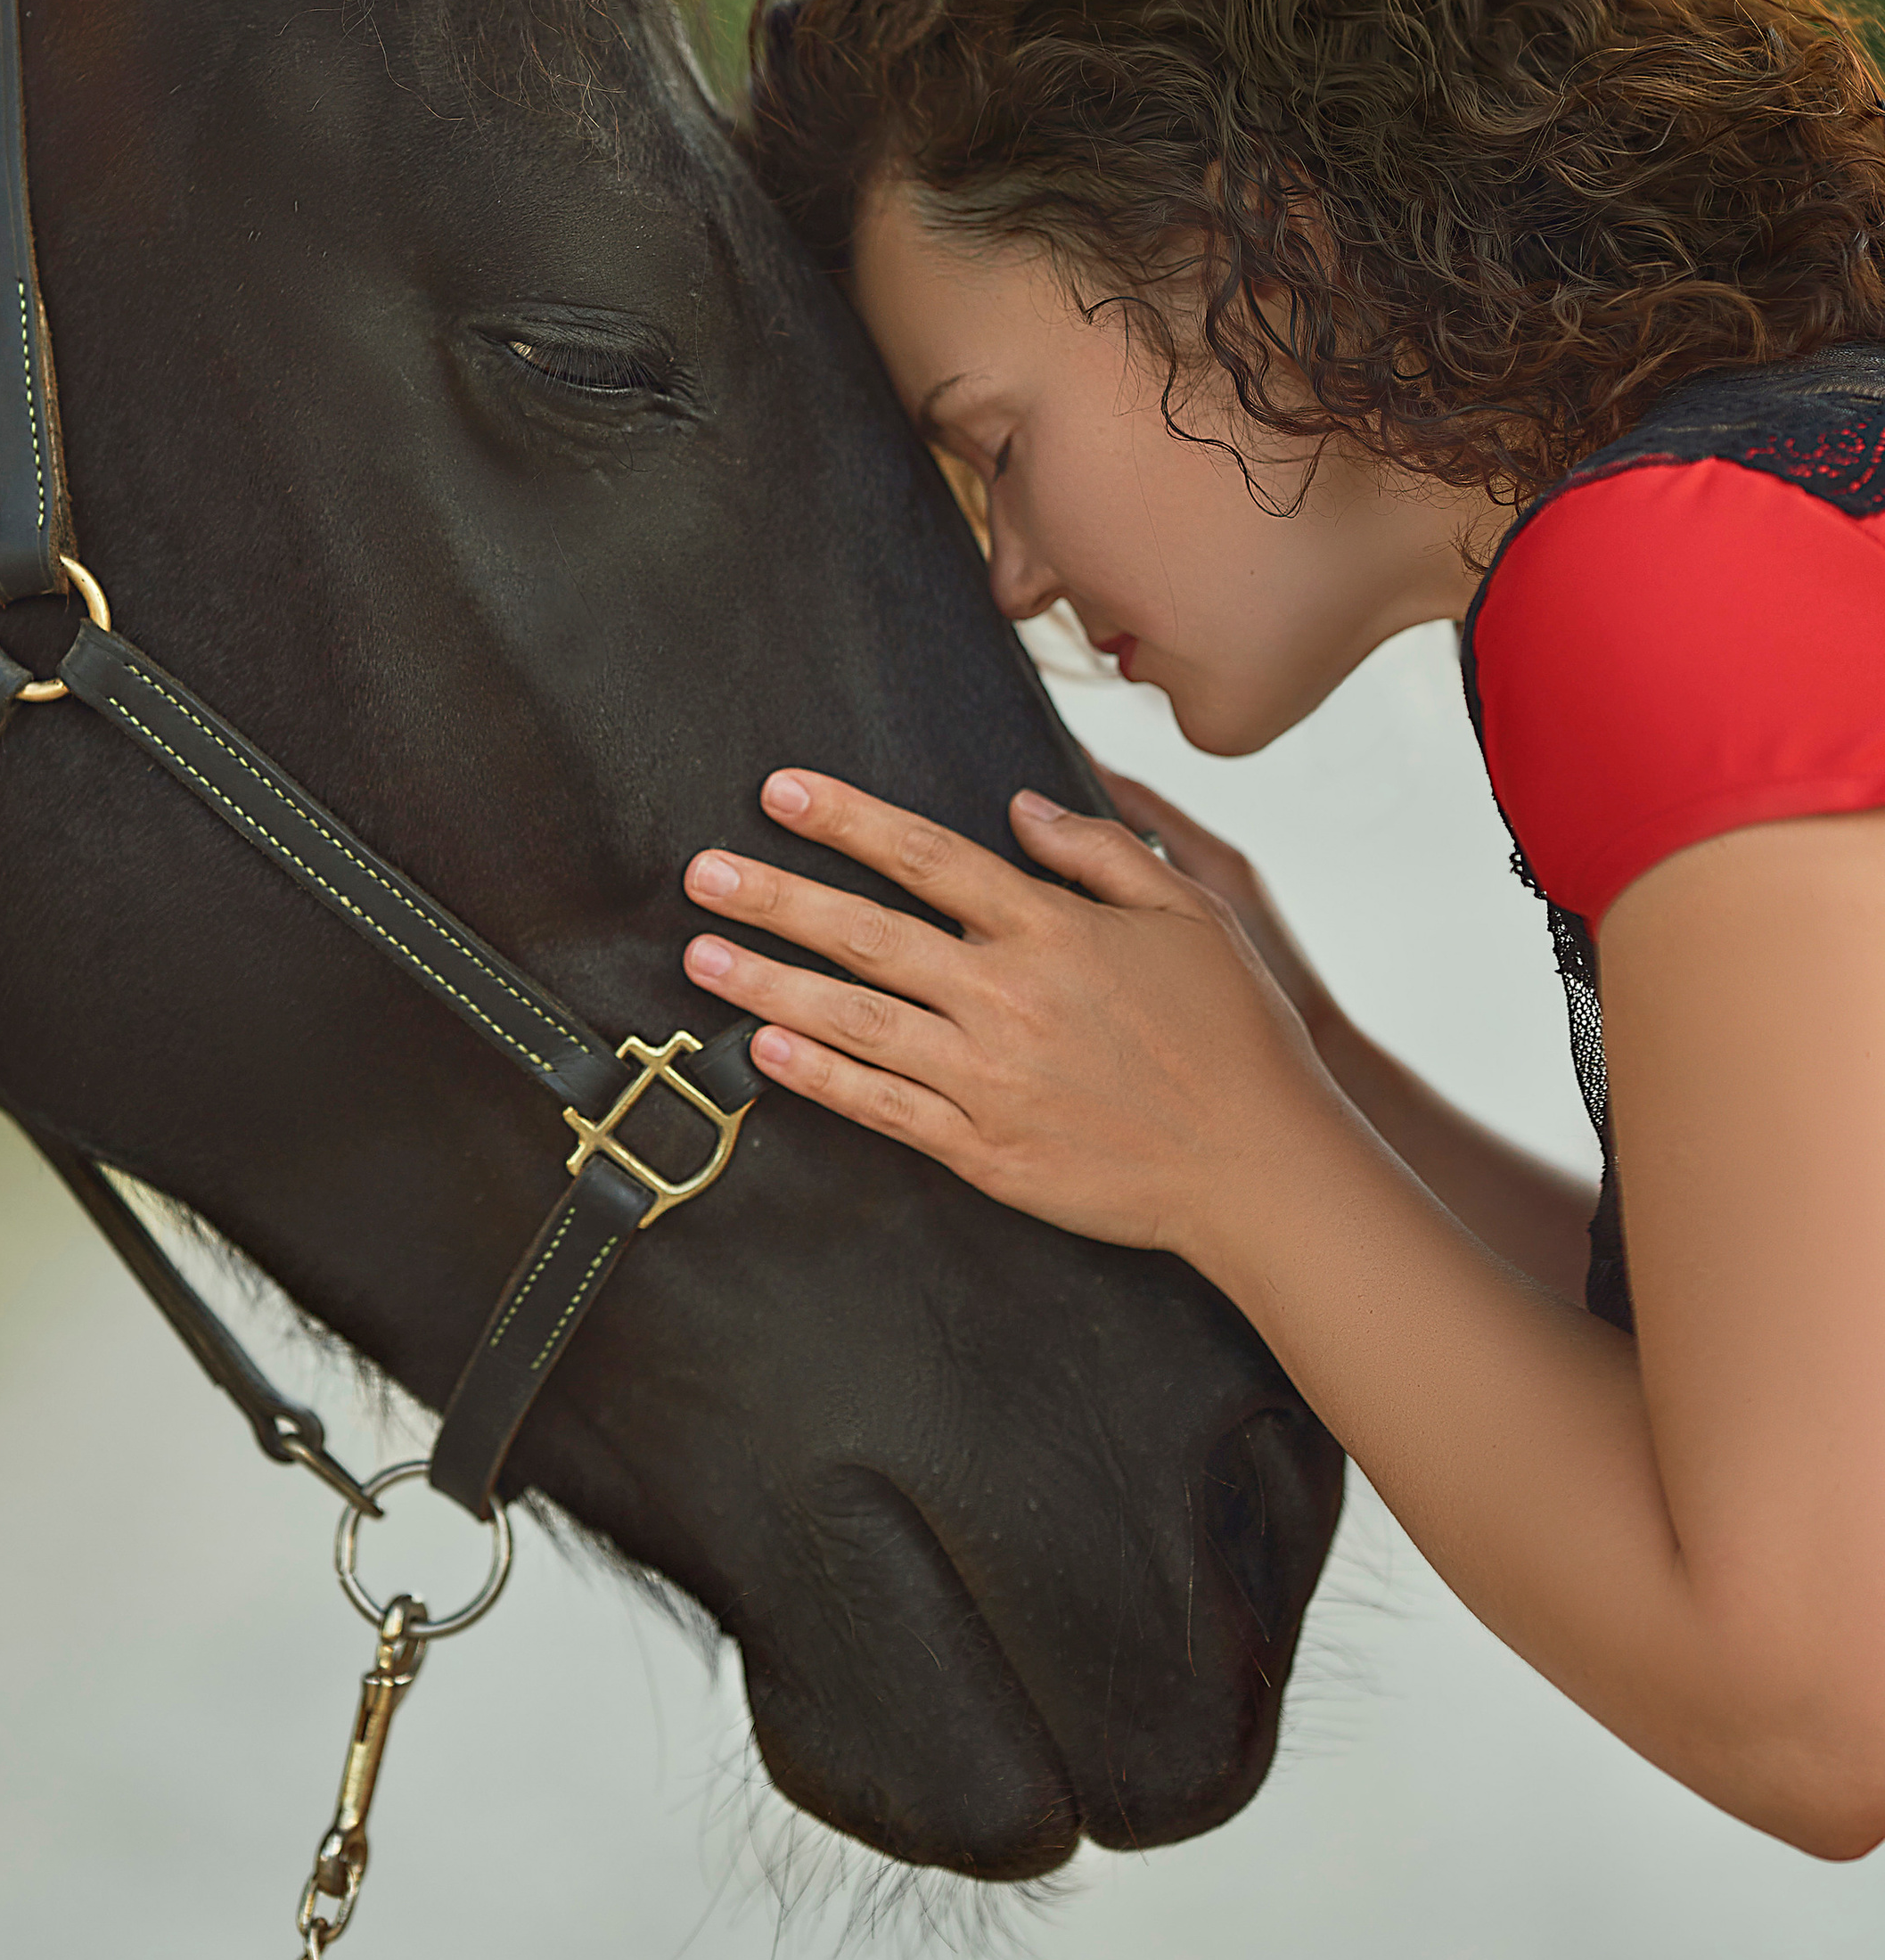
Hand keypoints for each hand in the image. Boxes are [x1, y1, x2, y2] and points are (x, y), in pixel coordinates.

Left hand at [680, 767, 1355, 1261]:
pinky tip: (764, 1054)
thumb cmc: (1235, 1034)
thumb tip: (1020, 807)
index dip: (846, 820)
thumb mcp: (1191, 911)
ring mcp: (990, 1077)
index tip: (780, 791)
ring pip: (855, 1022)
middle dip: (775, 898)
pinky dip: (819, 1080)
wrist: (1260, 1168)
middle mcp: (1008, 996)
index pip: (926, 855)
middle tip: (701, 871)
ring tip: (699, 958)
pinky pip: (884, 1108)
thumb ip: (1101, 850)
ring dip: (768, 987)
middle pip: (867, 934)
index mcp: (1051, 929)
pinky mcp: (986, 1150)